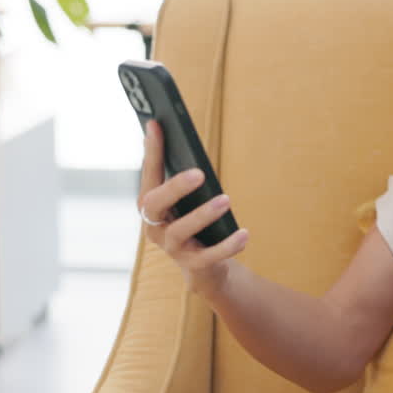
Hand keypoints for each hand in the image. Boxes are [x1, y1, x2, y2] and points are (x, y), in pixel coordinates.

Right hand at [137, 120, 249, 296]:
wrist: (205, 268)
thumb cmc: (195, 223)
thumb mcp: (186, 199)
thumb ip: (179, 172)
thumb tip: (170, 132)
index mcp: (152, 204)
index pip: (148, 174)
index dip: (151, 150)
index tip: (156, 123)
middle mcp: (154, 225)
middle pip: (154, 204)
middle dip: (175, 186)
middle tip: (199, 173)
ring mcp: (172, 247)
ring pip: (180, 230)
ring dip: (203, 214)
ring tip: (225, 200)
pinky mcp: (193, 265)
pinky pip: (209, 256)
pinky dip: (227, 245)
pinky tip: (244, 233)